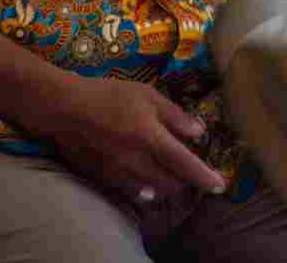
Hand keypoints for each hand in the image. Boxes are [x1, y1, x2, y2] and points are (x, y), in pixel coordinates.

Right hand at [26, 74, 225, 207]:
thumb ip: (175, 116)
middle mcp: (138, 161)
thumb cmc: (109, 95)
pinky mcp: (104, 179)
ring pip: (152, 191)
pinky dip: (144, 188)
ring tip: (169, 174)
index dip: (204, 177)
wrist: (65, 109)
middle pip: (171, 184)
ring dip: (166, 186)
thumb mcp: (147, 95)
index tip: (220, 185)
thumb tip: (199, 132)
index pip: (185, 164)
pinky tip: (146, 180)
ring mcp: (120, 173)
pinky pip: (132, 191)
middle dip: (185, 181)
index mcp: (152, 138)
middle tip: (189, 169)